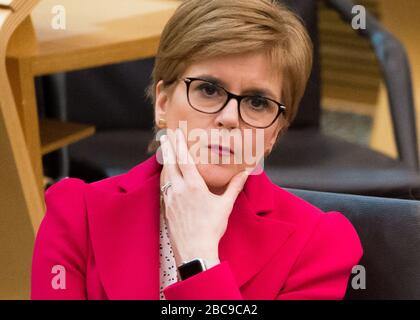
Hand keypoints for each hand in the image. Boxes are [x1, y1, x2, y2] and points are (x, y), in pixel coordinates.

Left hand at [159, 128, 248, 268]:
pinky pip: (163, 186)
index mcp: (194, 186)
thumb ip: (235, 186)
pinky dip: (164, 176)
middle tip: (165, 135)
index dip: (179, 144)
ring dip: (165, 160)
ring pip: (165, 174)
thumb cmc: (212, 228)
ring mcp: (170, 199)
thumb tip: (246, 173)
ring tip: (164, 151)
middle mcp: (179, 189)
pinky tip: (166, 174)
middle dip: (168, 147)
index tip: (176, 133)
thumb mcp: (225, 205)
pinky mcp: (167, 208)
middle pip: (170, 163)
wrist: (195, 250)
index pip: (184, 159)